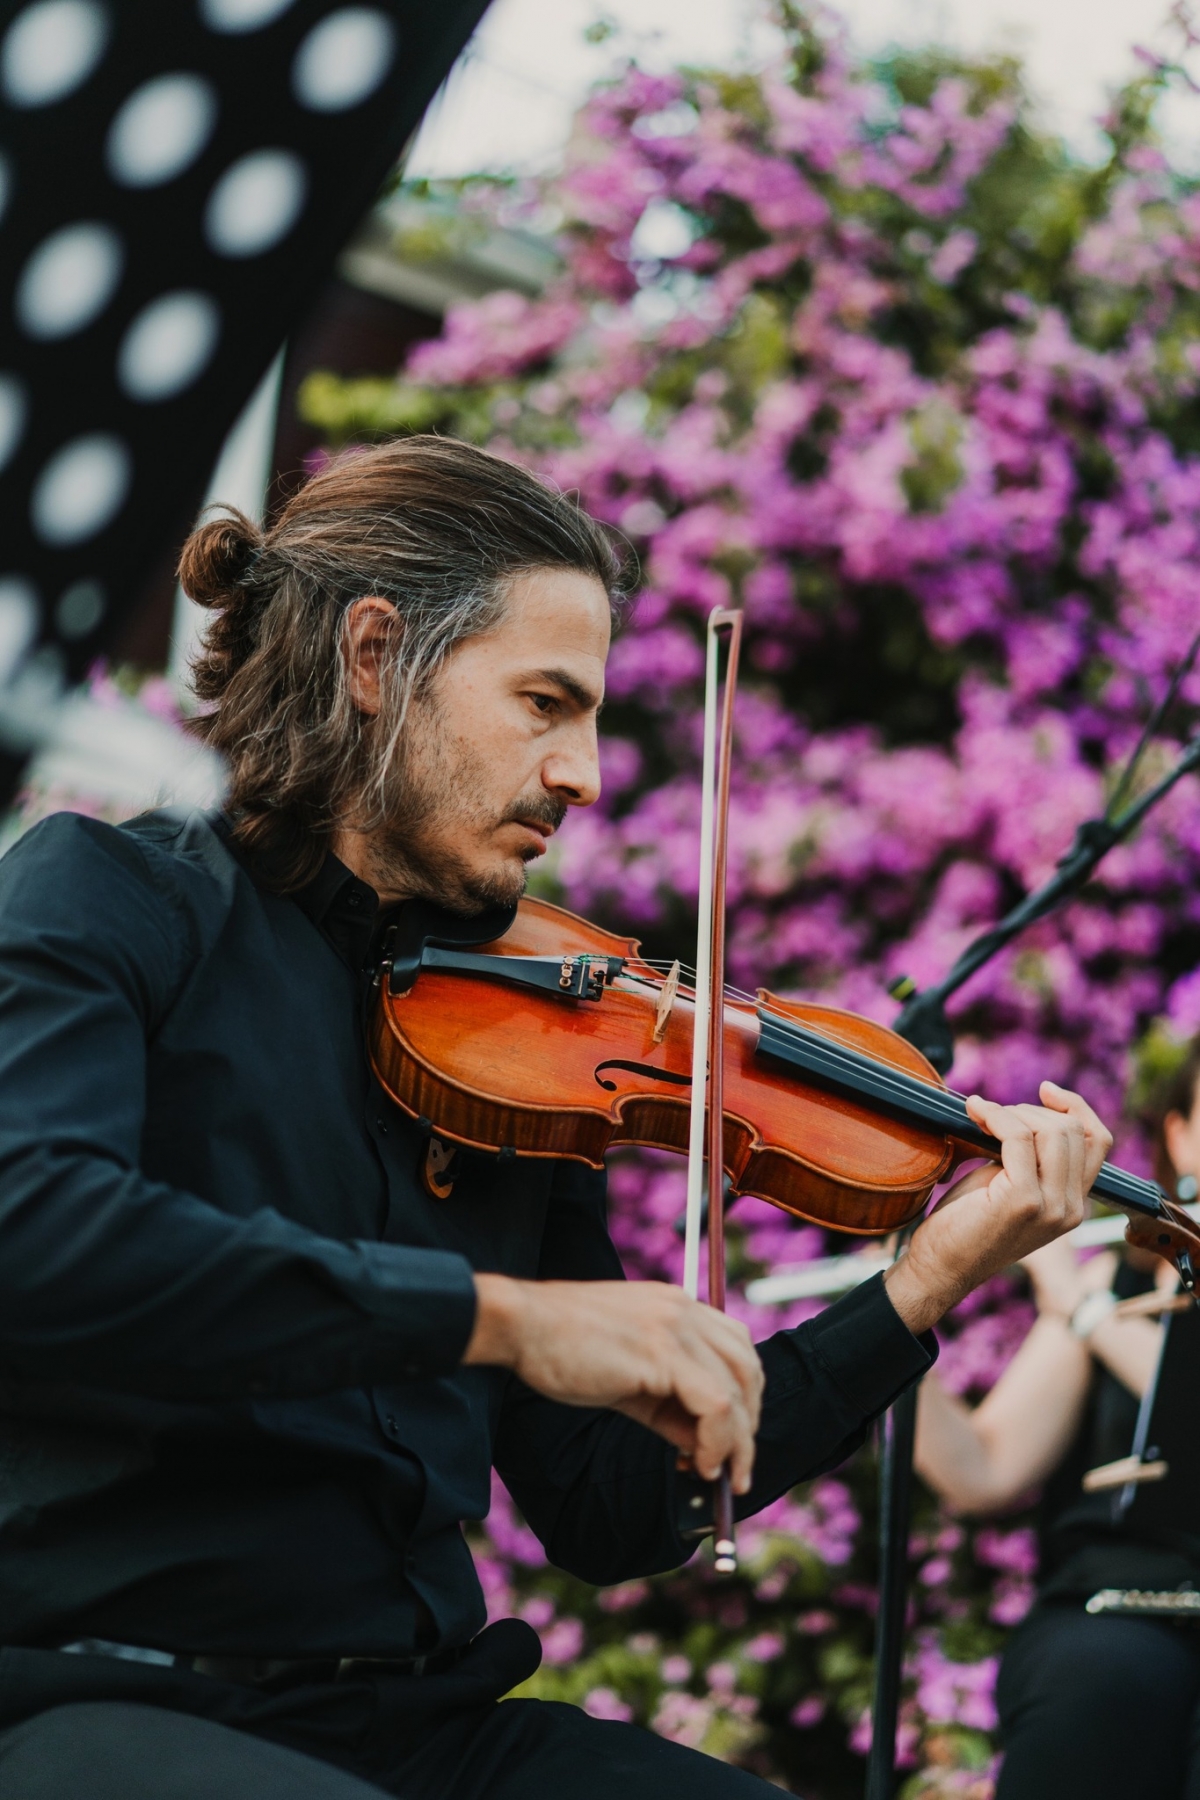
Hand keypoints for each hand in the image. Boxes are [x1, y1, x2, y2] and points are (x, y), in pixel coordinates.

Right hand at [464, 1275, 764, 1492]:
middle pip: (747, 1367)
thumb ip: (668, 1407)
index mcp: (676, 1306)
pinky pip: (714, 1403)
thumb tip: (702, 1447)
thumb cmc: (562, 1350)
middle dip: (749, 1423)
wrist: (521, 1326)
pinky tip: (700, 1463)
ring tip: (721, 1475)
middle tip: (736, 1467)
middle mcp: (683, 1310)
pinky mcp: (661, 1352)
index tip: (731, 1440)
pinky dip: (717, 1441)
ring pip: (736, 1388)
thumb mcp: (627, 1380)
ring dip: (738, 1440)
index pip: (735, 1347)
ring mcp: (675, 1327)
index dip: (743, 1396)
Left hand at [884, 1081, 1111, 1337]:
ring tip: (983, 1117)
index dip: (1076, 1108)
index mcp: (1074, 1205)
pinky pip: (1017, 1138)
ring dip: (1012, 1113)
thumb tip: (1027, 1112)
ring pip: (1051, 1131)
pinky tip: (974, 1112)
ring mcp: (1051, 1206)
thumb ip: (1030, 1157)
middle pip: (1073, 1130)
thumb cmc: (966, 1223)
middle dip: (1031, 1110)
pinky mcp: (1023, 1200)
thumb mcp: (1009, 1184)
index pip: (1099, 1142)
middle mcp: (1071, 1208)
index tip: (1046, 1091)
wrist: (941, 1267)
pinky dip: (995, 1116)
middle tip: (994, 1116)